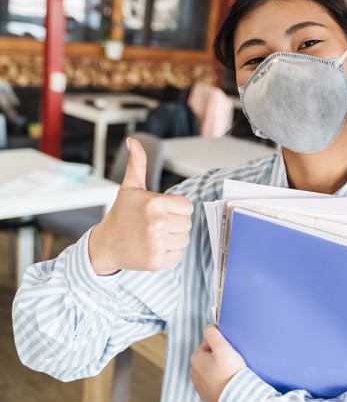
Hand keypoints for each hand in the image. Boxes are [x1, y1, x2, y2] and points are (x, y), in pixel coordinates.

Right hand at [88, 138, 193, 274]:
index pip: (187, 207)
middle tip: (154, 225)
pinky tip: (152, 248)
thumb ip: (137, 164)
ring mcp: (157, 243)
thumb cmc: (121, 215)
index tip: (160, 212)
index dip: (175, 210)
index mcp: (155, 203)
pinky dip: (168, 254)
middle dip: (174, 224)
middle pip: (186, 224)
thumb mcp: (129, 188)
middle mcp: (157, 222)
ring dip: (172, 239)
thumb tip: (133, 141)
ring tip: (153, 236)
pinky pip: (178, 256)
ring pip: (184, 239)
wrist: (104, 245)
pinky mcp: (157, 261)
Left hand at [190, 326, 246, 401]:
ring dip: (219, 369)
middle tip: (231, 361)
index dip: (220, 345)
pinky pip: (214, 383)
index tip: (228, 351)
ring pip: (211, 370)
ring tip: (230, 372)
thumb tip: (209, 328)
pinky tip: (228, 382)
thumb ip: (213, 334)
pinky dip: (220, 381)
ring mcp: (200, 385)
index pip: (208, 343)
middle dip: (219, 357)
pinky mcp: (207, 395)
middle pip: (209, 357)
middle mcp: (194, 372)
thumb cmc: (229, 372)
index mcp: (196, 358)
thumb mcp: (222, 347)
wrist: (236, 397)